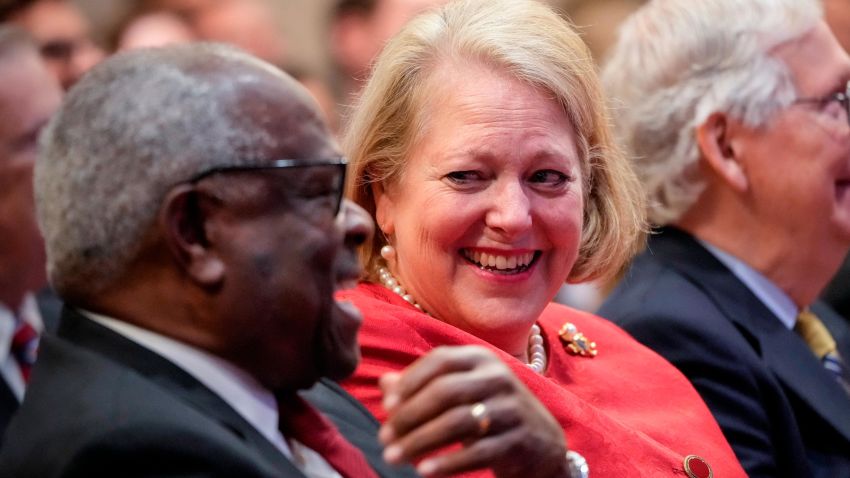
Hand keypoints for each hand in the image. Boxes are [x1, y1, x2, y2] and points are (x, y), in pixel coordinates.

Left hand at [378, 345, 571, 477]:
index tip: (387, 406)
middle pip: (445, 392)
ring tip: (393, 457)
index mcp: (480, 359)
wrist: (542, 441)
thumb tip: (385, 385)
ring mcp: (511, 408)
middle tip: (384, 438)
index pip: (440, 361)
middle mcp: (497, 377)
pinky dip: (448, 463)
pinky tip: (424, 471)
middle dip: (409, 416)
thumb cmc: (488, 410)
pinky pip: (478, 452)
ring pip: (458, 422)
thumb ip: (423, 385)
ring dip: (420, 441)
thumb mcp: (460, 391)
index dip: (410, 382)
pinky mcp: (519, 440)